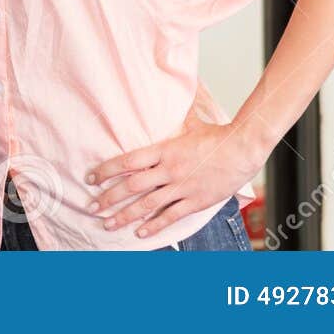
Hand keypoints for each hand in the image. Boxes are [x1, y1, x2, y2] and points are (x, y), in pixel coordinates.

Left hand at [86, 113, 264, 238]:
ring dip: (125, 216)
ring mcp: (182, 187)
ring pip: (147, 205)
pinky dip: (154, 226)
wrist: (243, 148)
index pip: (128, 162)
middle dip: (108, 198)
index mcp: (164, 150)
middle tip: (92, 206)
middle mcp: (169, 170)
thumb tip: (169, 99)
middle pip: (132, 186)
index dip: (106, 171)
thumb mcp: (190, 123)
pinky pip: (170, 216)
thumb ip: (175, 119)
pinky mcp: (196, 201)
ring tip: (107, 224)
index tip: (91, 178)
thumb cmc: (217, 135)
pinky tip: (140, 233)